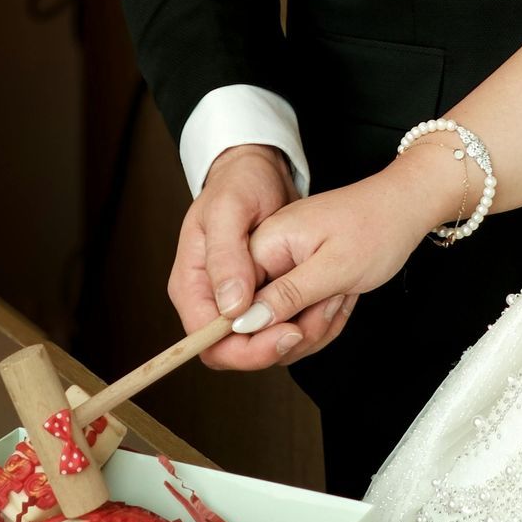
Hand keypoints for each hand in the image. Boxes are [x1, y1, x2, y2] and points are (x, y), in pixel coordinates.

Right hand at [166, 144, 334, 371]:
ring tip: (329, 302)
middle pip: (239, 352)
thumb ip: (227, 258)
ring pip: (265, 345)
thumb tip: (230, 308)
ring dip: (301, 334)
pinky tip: (330, 298)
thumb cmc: (239, 183)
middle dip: (279, 345)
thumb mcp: (230, 210)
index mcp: (192, 285)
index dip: (247, 349)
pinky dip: (309, 321)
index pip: (209, 342)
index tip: (287, 333)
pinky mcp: (264, 299)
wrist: (261, 169)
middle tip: (314, 323)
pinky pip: (283, 328)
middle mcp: (211, 301)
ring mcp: (238, 303)